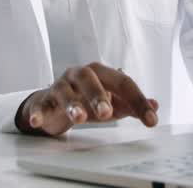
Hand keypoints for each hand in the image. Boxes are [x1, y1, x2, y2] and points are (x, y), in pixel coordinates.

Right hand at [15, 62, 159, 136]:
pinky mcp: (43, 99)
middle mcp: (80, 74)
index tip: (150, 120)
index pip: (123, 83)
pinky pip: (41, 105)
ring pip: (65, 91)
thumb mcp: (111, 103)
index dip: (138, 100)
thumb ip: (132, 104)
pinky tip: (37, 121)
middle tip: (107, 113)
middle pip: (91, 80)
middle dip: (99, 96)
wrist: (54, 103)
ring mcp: (60, 85)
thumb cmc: (86, 100)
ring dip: (72, 104)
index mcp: (101, 73)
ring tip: (79, 117)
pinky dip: (38, 113)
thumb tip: (155, 106)